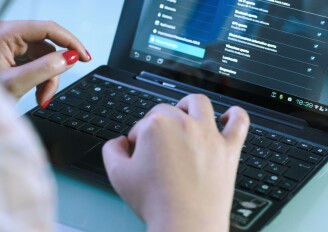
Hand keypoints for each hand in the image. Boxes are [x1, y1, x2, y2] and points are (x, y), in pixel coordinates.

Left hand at [0, 20, 90, 106]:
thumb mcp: (15, 83)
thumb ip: (45, 69)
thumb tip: (71, 57)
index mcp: (4, 34)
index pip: (47, 29)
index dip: (70, 42)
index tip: (85, 56)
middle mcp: (8, 36)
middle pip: (47, 48)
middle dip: (53, 73)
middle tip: (49, 94)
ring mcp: (10, 46)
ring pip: (45, 59)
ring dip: (48, 80)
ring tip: (40, 98)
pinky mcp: (12, 56)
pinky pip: (37, 64)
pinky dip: (41, 80)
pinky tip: (36, 92)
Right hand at [102, 94, 249, 231]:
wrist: (185, 223)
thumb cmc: (155, 201)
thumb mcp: (118, 175)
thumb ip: (112, 150)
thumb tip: (119, 142)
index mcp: (157, 126)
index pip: (142, 123)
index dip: (138, 138)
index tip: (139, 151)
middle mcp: (184, 124)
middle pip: (167, 111)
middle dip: (157, 123)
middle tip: (156, 143)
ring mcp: (208, 134)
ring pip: (199, 103)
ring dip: (189, 105)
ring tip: (184, 113)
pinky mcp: (228, 148)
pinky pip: (239, 122)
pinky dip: (235, 115)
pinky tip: (227, 117)